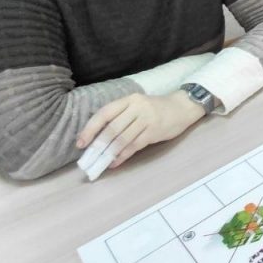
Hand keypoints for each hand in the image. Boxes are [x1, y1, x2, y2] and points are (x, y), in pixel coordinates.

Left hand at [76, 91, 204, 168]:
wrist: (183, 107)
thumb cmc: (156, 108)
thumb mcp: (137, 105)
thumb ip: (120, 116)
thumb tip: (97, 137)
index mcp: (129, 100)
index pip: (105, 113)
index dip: (90, 129)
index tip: (80, 143)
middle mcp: (137, 107)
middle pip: (112, 128)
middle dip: (97, 145)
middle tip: (88, 159)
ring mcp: (147, 119)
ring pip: (122, 138)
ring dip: (108, 153)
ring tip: (99, 163)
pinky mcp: (155, 131)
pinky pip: (134, 146)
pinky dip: (122, 156)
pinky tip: (115, 162)